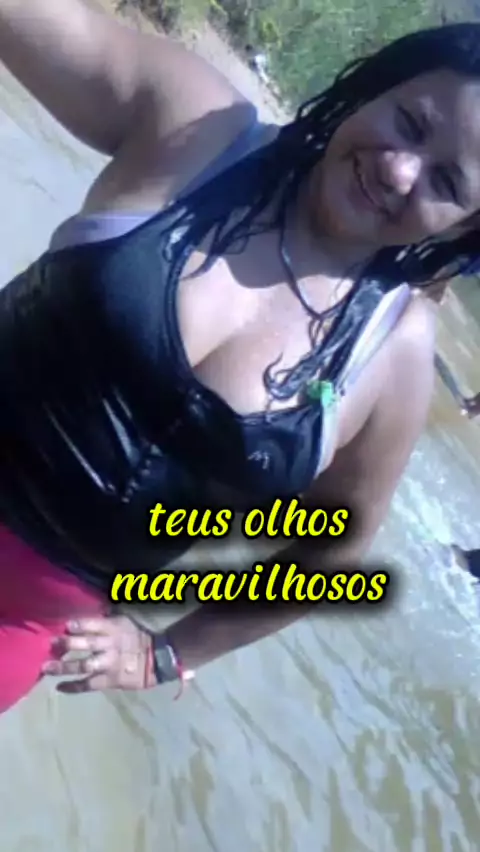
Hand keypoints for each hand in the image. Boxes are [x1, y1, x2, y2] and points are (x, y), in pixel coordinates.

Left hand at [42, 615, 156, 693]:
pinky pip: (88, 684)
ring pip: (83, 666)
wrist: (156, 659)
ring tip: (47, 667)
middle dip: (67, 644)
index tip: (65, 626)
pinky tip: (60, 687)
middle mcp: (110, 646)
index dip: (79, 625)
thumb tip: (88, 615)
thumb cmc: (138, 638)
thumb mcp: (125, 622)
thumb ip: (106, 621)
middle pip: (86, 644)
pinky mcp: (109, 680)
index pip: (94, 625)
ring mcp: (108, 664)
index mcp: (115, 629)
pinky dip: (73, 686)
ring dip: (63, 667)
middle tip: (51, 643)